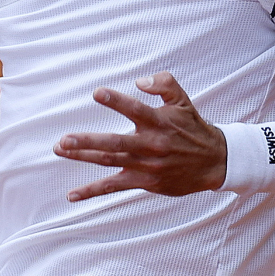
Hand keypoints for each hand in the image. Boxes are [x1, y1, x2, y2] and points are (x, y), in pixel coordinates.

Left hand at [57, 72, 226, 199]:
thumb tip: (139, 81)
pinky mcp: (143, 181)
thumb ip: (164, 84)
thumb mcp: (184, 101)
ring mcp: (145, 165)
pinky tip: (72, 195)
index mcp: (159, 122)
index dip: (117, 101)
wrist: (214, 163)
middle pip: (115, 143)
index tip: (97, 93)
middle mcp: (150, 144)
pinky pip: (114, 187)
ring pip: (109, 161)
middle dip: (88, 141)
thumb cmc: (193, 129)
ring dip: (83, 157)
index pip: (136, 109)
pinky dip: (92, 191)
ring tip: (60, 150)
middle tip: (64, 140)